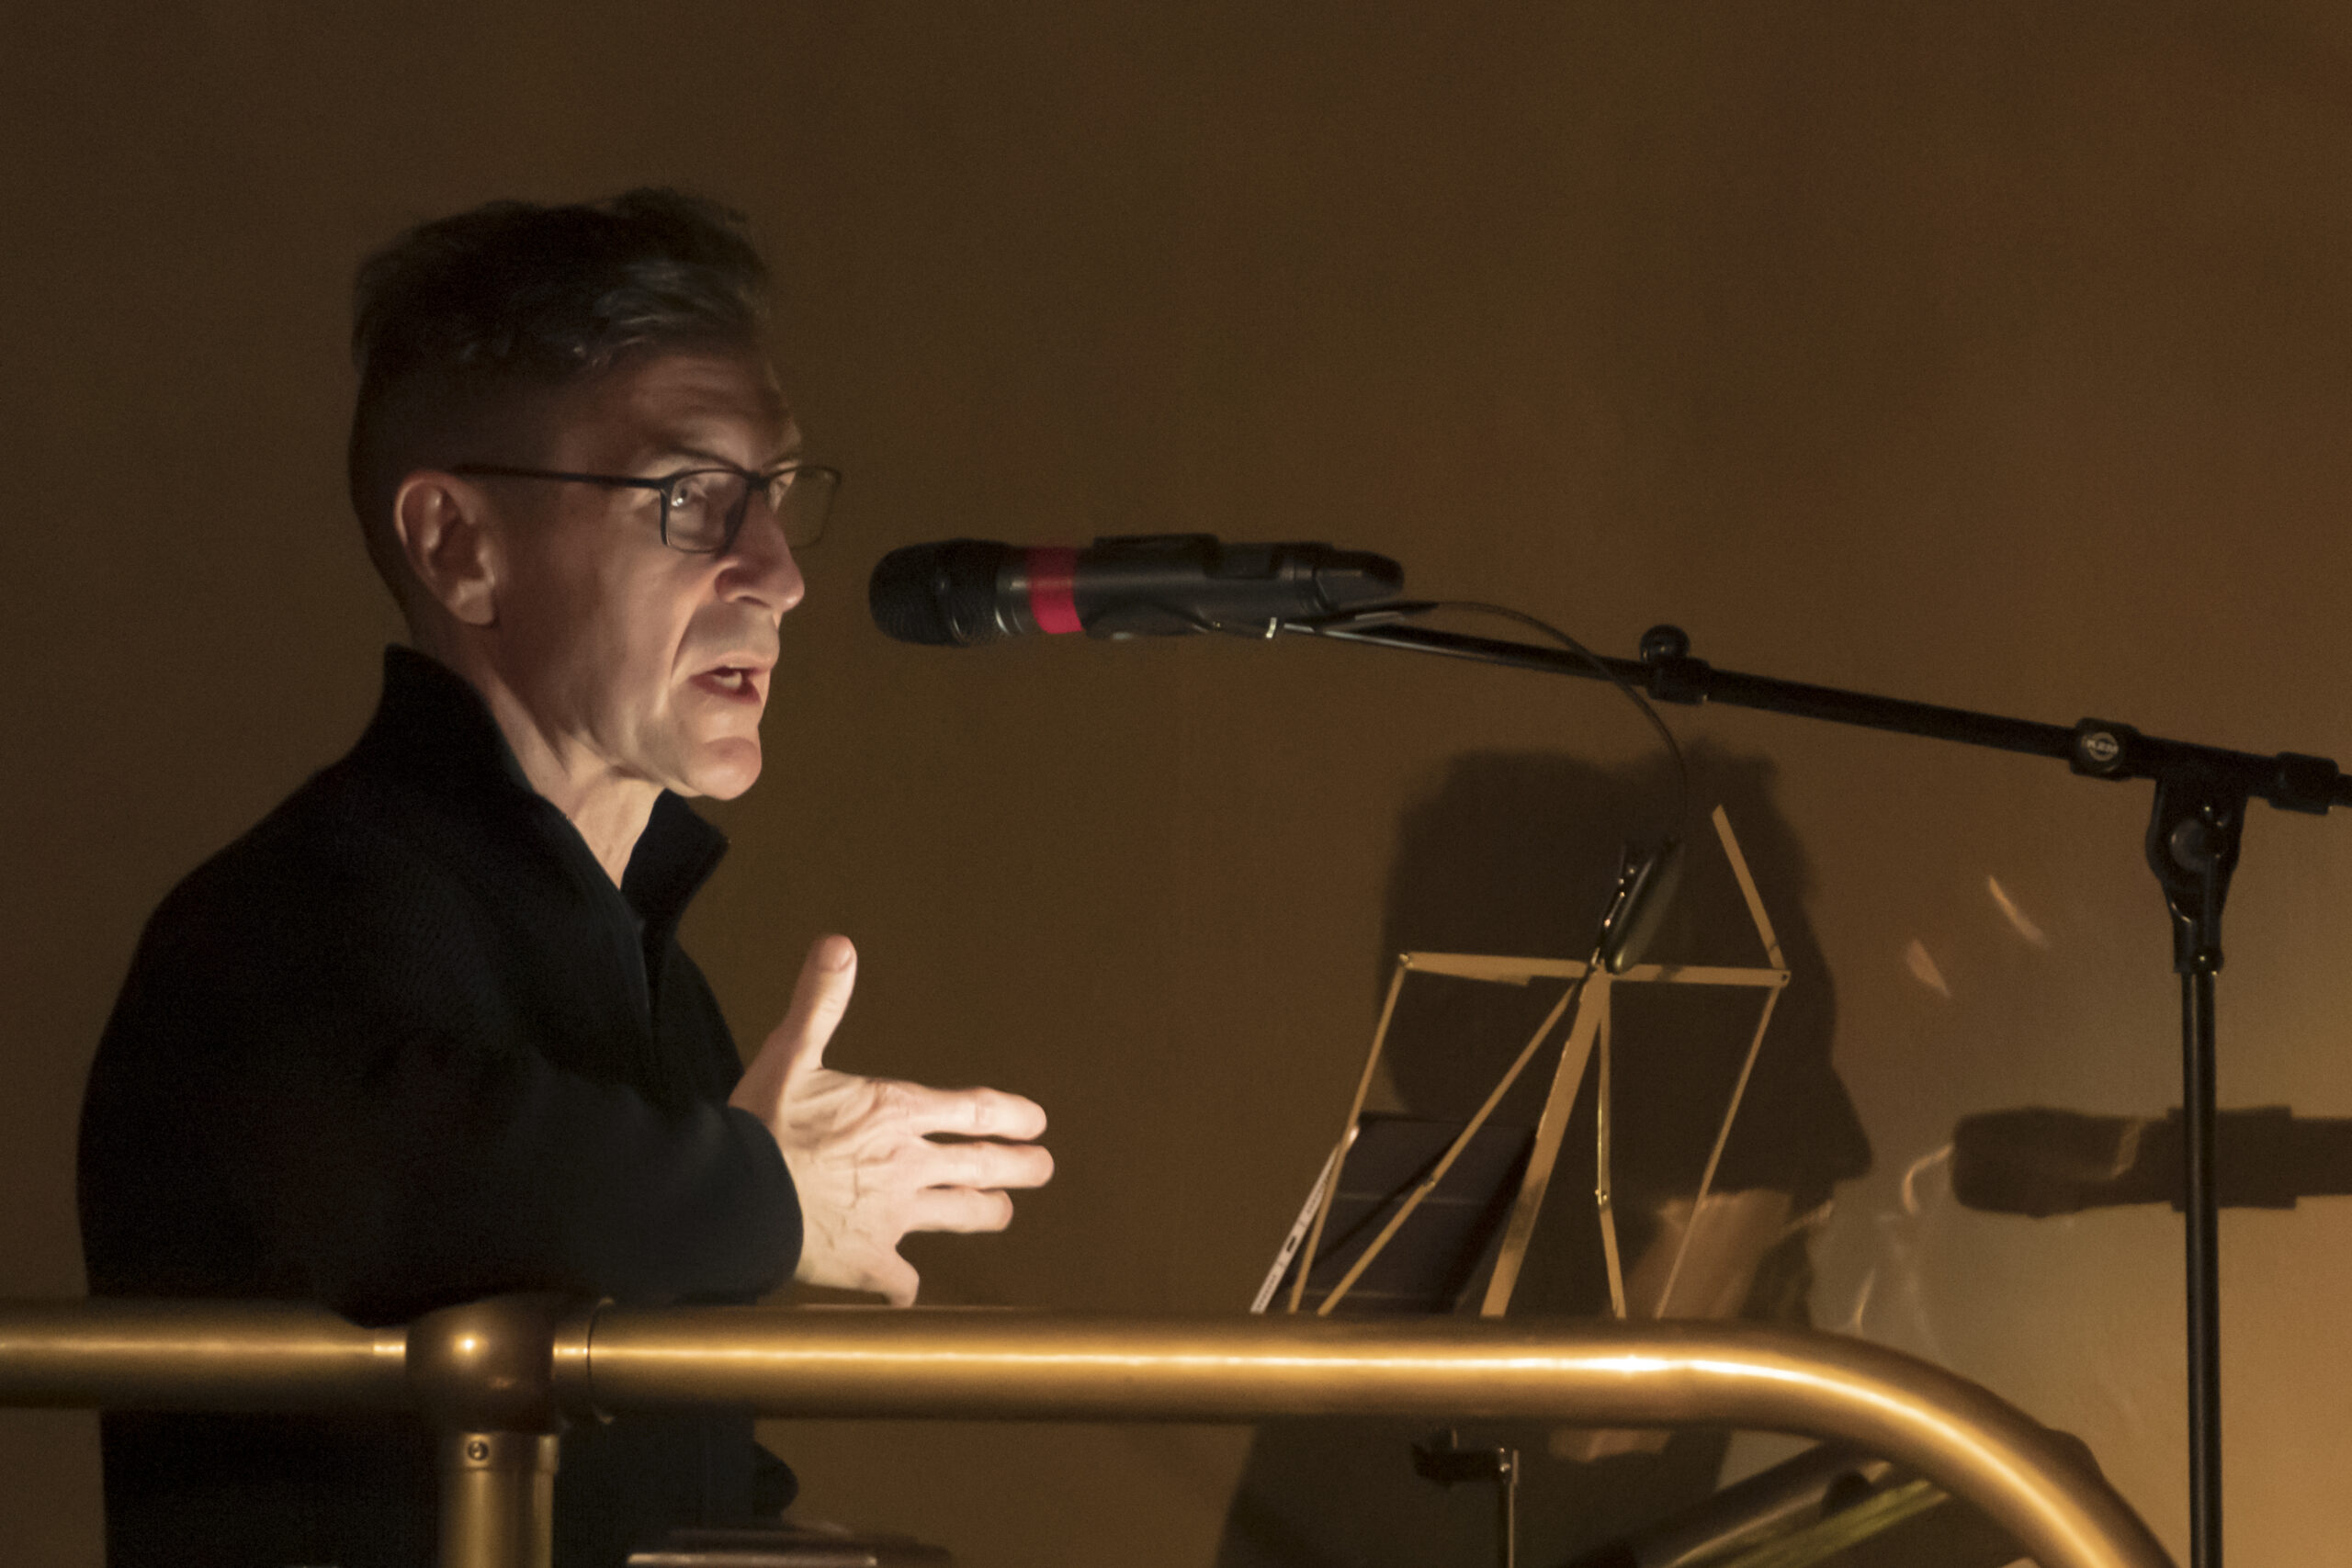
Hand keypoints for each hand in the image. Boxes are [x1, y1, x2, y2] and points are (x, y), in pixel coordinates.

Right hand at [728, 935, 1052, 1305]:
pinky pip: (899, 1280)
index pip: (974, 1110)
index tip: (1036, 1122)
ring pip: (957, 1217)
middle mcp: (909, 1165)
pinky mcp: (869, 1261)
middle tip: (1042, 1167)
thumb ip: (820, 1002)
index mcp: (896, 1113)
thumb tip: (839, 944)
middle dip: (1017, 1166)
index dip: (1011, 1115)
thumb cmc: (763, 1126)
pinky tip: (907, 1293)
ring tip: (1003, 1213)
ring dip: (984, 1213)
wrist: (736, 1200)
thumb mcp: (791, 1053)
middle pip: (981, 1166)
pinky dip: (905, 1287)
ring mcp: (894, 1217)